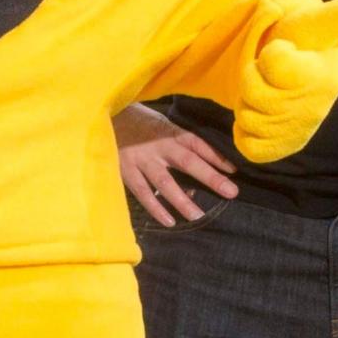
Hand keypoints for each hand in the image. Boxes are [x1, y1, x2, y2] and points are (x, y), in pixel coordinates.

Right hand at [117, 104, 238, 226]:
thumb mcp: (161, 127)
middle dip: (211, 178)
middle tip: (230, 192)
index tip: (234, 171)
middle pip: (189, 162)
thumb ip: (176, 150)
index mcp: (170, 133)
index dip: (217, 157)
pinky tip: (169, 221)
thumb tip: (191, 184)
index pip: (198, 145)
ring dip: (183, 200)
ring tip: (197, 215)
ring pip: (166, 183)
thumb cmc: (138, 124)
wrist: (103, 116)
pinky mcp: (126, 171)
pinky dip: (156, 208)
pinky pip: (143, 193)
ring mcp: (142, 159)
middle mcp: (159, 146)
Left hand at [230, 0, 337, 162]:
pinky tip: (262, 115)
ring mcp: (300, 130)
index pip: (280, 63)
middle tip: (268, 69)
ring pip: (248, 118)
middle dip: (251, 76)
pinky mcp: (284, 148)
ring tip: (268, 88)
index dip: (272, 56)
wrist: (295, 73)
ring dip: (246, 102)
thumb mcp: (321, 21)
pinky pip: (249, 147)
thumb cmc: (304, 41)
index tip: (280, 47)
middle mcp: (316, 105)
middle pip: (253, 91)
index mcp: (324, 73)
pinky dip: (245, 132)